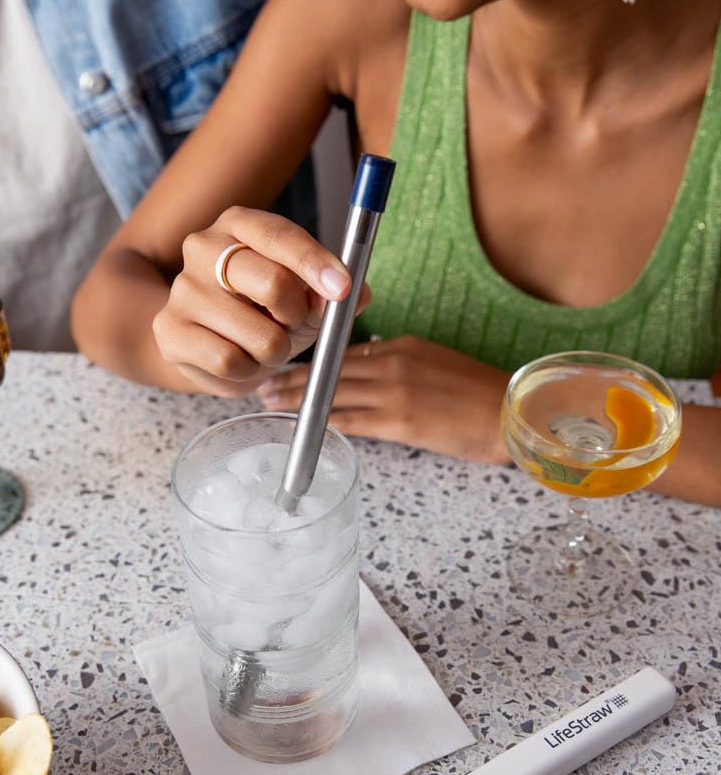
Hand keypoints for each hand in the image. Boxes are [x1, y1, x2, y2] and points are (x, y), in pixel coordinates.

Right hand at [152, 208, 369, 396]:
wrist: (207, 342)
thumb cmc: (263, 310)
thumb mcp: (305, 293)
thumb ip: (334, 290)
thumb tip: (354, 294)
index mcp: (240, 224)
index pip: (281, 237)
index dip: (316, 264)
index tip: (342, 289)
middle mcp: (204, 247)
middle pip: (273, 283)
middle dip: (298, 315)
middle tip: (293, 324)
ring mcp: (183, 289)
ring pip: (260, 335)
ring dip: (276, 351)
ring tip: (263, 344)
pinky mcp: (170, 331)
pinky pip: (230, 362)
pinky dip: (248, 370)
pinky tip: (240, 359)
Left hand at [257, 335, 511, 462]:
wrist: (509, 413)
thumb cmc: (479, 393)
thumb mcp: (436, 361)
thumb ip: (400, 362)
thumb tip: (371, 364)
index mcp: (402, 346)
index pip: (346, 352)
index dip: (315, 362)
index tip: (292, 368)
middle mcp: (392, 363)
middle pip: (330, 370)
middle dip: (294, 380)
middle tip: (266, 386)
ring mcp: (393, 392)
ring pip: (332, 394)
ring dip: (298, 402)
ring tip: (273, 405)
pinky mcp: (398, 421)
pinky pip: (349, 420)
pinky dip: (322, 423)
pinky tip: (304, 428)